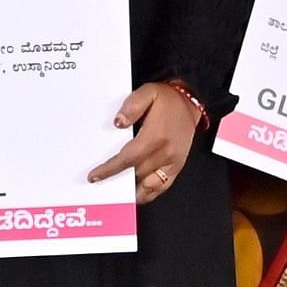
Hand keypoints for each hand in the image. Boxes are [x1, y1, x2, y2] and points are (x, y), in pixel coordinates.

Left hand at [89, 83, 202, 202]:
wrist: (190, 101)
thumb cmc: (168, 99)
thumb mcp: (147, 92)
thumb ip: (132, 106)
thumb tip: (118, 122)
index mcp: (156, 136)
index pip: (128, 158)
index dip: (110, 170)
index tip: (95, 176)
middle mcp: (165, 152)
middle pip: (136, 173)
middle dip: (117, 180)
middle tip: (101, 184)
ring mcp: (173, 162)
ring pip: (148, 185)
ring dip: (131, 190)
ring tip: (116, 192)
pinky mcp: (177, 166)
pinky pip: (162, 187)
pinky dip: (148, 193)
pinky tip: (136, 193)